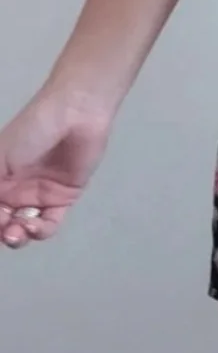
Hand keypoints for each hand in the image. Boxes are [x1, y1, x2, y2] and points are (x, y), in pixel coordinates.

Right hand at [0, 87, 111, 248]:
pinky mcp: (64, 198)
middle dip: (1, 232)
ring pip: (23, 228)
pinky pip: (49, 224)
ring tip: (17, 231)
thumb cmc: (31, 131)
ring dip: (17, 236)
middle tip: (5, 228)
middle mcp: (16, 190)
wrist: (74, 116)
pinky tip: (34, 225)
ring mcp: (39, 195)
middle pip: (3, 222)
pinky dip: (39, 231)